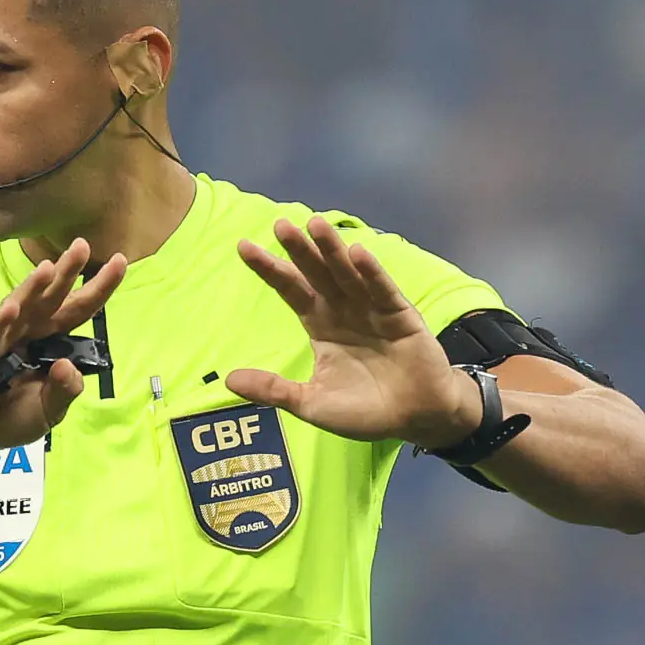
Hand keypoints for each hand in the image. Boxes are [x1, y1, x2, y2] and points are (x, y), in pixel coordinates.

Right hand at [0, 238, 126, 467]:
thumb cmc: (9, 417)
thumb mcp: (48, 411)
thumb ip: (64, 391)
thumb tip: (69, 366)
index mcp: (46, 342)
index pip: (76, 310)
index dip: (97, 288)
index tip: (119, 261)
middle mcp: (24, 334)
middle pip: (49, 299)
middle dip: (65, 273)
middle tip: (81, 245)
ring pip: (18, 310)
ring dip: (31, 289)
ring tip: (47, 268)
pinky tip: (10, 308)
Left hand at [225, 217, 480, 449]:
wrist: (416, 420)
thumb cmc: (365, 411)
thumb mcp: (312, 403)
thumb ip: (274, 390)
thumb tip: (228, 380)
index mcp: (320, 324)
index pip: (290, 290)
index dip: (269, 269)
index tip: (244, 246)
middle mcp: (343, 309)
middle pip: (316, 274)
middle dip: (299, 250)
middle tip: (280, 225)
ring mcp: (372, 309)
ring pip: (347, 274)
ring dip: (333, 250)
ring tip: (315, 224)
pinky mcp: (401, 316)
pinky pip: (383, 291)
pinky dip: (372, 273)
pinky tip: (358, 253)